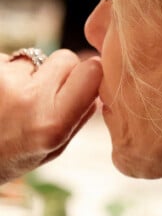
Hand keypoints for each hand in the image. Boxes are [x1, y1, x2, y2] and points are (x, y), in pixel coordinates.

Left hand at [0, 49, 101, 183]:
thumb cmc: (9, 158)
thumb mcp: (53, 150)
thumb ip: (79, 117)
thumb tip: (99, 86)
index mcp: (54, 123)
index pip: (92, 71)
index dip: (91, 73)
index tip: (86, 83)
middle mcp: (30, 99)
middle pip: (66, 58)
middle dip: (62, 70)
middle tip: (46, 93)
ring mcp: (4, 81)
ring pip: (36, 57)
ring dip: (31, 72)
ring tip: (14, 98)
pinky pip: (8, 59)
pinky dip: (8, 73)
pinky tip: (1, 94)